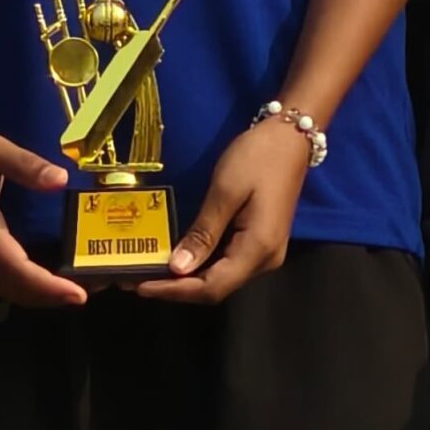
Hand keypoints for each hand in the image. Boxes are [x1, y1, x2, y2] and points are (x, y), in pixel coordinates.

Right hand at [0, 115, 87, 309]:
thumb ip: (25, 164)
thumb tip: (60, 180)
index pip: (12, 265)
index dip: (44, 284)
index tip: (76, 294)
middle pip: (9, 285)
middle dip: (48, 296)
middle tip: (86, 295)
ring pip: (2, 287)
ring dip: (36, 296)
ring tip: (71, 294)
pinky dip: (22, 288)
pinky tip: (44, 285)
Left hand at [134, 115, 308, 303]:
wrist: (291, 138)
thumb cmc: (258, 158)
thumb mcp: (225, 191)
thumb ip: (203, 232)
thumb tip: (177, 268)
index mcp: (258, 248)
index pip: (212, 286)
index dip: (176, 292)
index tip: (142, 287)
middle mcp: (264, 260)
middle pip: (217, 288)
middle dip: (178, 288)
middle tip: (139, 280)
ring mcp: (265, 253)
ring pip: (222, 278)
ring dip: (188, 279)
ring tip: (153, 271)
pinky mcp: (261, 243)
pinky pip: (228, 264)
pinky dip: (202, 265)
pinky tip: (180, 258)